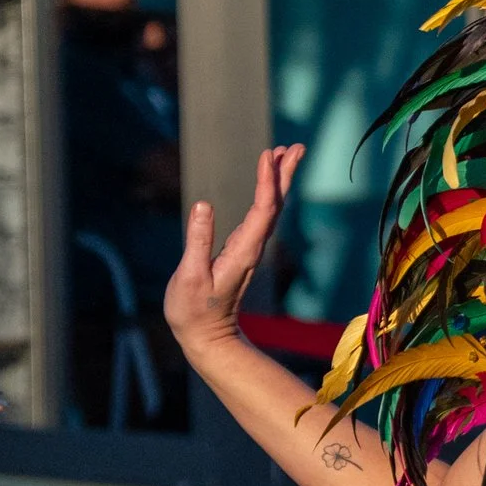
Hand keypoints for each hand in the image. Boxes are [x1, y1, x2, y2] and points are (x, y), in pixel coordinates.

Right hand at [165, 144, 301, 355]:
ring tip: (282, 154)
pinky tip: (265, 185)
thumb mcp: (190, 277)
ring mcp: (249, 249)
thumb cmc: (194, 311)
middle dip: (284, 174)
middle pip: (275, 205)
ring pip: (270, 209)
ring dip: (277, 181)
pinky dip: (266, 196)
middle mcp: (252, 247)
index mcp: (243, 251)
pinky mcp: (242, 252)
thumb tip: (204, 205)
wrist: (208, 339)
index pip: (262, 209)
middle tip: (294, 146)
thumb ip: (198, 242)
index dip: (267, 181)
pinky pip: (260, 217)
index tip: (268, 155)